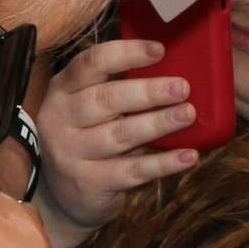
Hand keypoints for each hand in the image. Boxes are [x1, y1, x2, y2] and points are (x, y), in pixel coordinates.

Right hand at [34, 38, 198, 247]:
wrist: (62, 197)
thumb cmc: (86, 138)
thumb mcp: (87, 108)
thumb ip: (115, 87)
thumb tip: (174, 66)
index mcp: (63, 90)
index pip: (90, 64)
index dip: (125, 53)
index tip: (159, 50)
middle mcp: (61, 119)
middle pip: (106, 100)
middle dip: (147, 92)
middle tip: (182, 88)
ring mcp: (71, 154)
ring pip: (119, 135)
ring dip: (158, 123)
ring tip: (187, 114)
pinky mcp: (89, 183)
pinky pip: (131, 171)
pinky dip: (162, 163)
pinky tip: (187, 155)